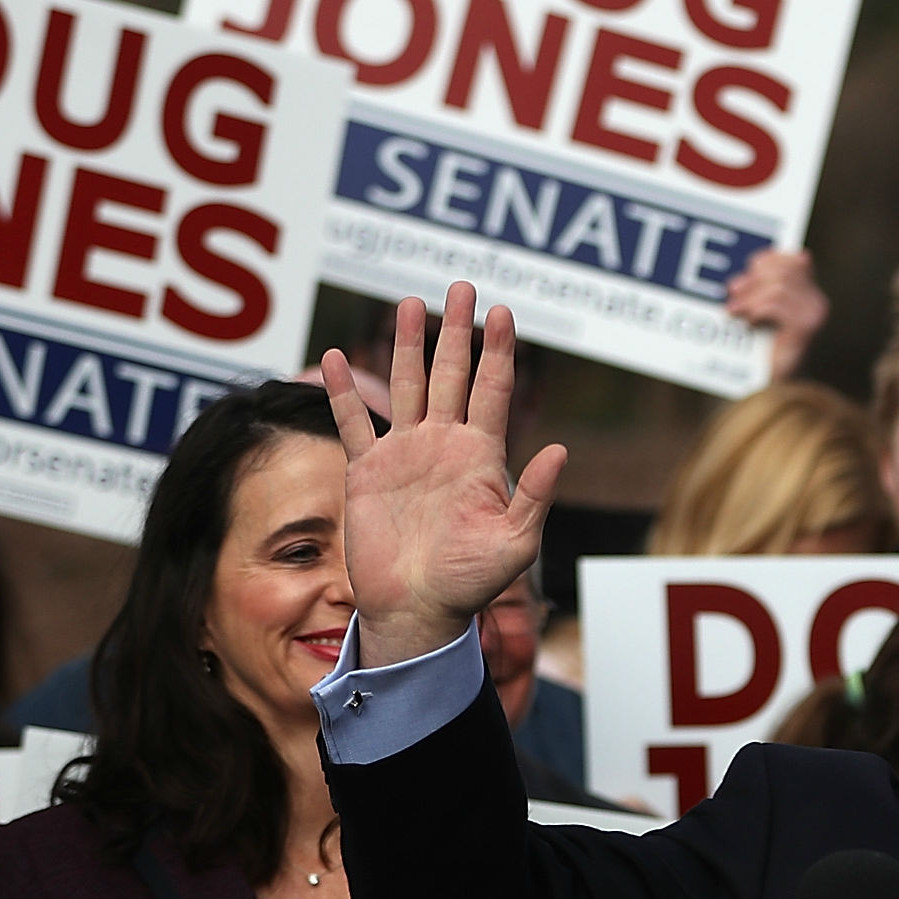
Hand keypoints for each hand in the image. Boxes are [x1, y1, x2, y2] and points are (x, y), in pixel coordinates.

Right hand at [328, 283, 565, 668]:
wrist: (420, 610)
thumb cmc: (472, 584)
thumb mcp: (516, 543)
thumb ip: (536, 496)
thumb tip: (563, 448)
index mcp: (482, 456)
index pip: (493, 390)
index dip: (499, 351)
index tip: (503, 312)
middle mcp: (444, 445)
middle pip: (451, 374)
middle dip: (456, 331)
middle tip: (461, 288)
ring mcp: (405, 454)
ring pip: (405, 385)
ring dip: (407, 345)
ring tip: (410, 303)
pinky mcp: (367, 471)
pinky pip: (353, 422)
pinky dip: (343, 391)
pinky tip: (336, 356)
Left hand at [725, 248, 828, 378]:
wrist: (771, 388)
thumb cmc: (762, 353)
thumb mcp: (759, 313)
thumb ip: (761, 290)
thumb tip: (752, 266)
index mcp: (810, 294)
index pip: (793, 261)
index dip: (768, 260)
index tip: (747, 270)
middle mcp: (817, 303)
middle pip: (785, 272)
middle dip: (754, 279)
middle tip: (732, 291)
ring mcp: (814, 316)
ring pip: (779, 287)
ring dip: (751, 297)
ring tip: (734, 310)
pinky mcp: (805, 329)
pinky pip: (776, 304)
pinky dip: (757, 309)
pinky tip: (749, 322)